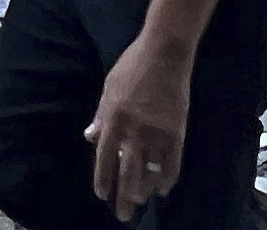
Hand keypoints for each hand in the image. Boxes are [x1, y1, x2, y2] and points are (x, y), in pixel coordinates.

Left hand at [84, 37, 192, 220]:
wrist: (165, 53)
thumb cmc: (133, 66)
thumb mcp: (109, 88)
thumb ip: (101, 115)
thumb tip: (90, 138)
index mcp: (113, 120)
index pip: (104, 159)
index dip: (103, 181)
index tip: (103, 195)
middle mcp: (133, 132)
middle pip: (126, 174)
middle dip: (123, 198)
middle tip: (123, 215)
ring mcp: (156, 134)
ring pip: (149, 174)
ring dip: (144, 193)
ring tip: (140, 203)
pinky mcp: (177, 133)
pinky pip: (172, 165)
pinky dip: (167, 180)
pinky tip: (162, 189)